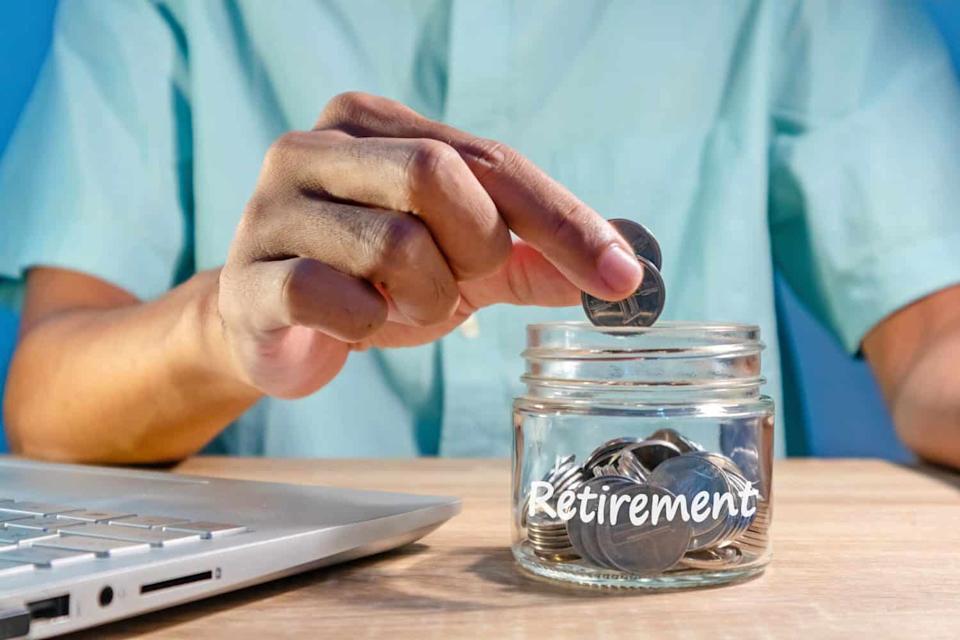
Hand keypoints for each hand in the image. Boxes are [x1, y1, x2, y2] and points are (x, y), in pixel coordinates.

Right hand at [218, 92, 643, 397]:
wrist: (272, 324)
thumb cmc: (371, 278)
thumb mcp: (459, 261)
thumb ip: (531, 256)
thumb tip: (625, 267)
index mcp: (373, 123)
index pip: (492, 159)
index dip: (564, 219)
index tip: (622, 277)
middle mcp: (315, 147)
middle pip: (438, 175)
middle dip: (474, 248)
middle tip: (458, 282)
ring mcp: (272, 208)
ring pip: (395, 243)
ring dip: (425, 296)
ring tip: (401, 305)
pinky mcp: (248, 276)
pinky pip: (333, 298)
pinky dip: (368, 324)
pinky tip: (355, 322)